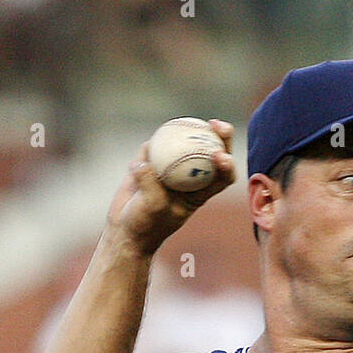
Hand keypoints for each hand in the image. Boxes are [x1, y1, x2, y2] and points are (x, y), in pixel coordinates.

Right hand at [105, 119, 235, 256]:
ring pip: (184, 143)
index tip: (220, 156)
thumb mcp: (151, 208)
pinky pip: (155, 146)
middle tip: (215, 124)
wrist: (124, 228)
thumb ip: (150, 186)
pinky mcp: (152, 162)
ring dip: (187, 129)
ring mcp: (172, 167)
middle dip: (219, 135)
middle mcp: (190, 177)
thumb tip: (146, 163)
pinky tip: (149, 145)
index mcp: (201, 193)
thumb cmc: (145, 225)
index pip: (223, 177)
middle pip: (211, 152)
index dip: (227, 164)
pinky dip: (153, 144)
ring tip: (180, 123)